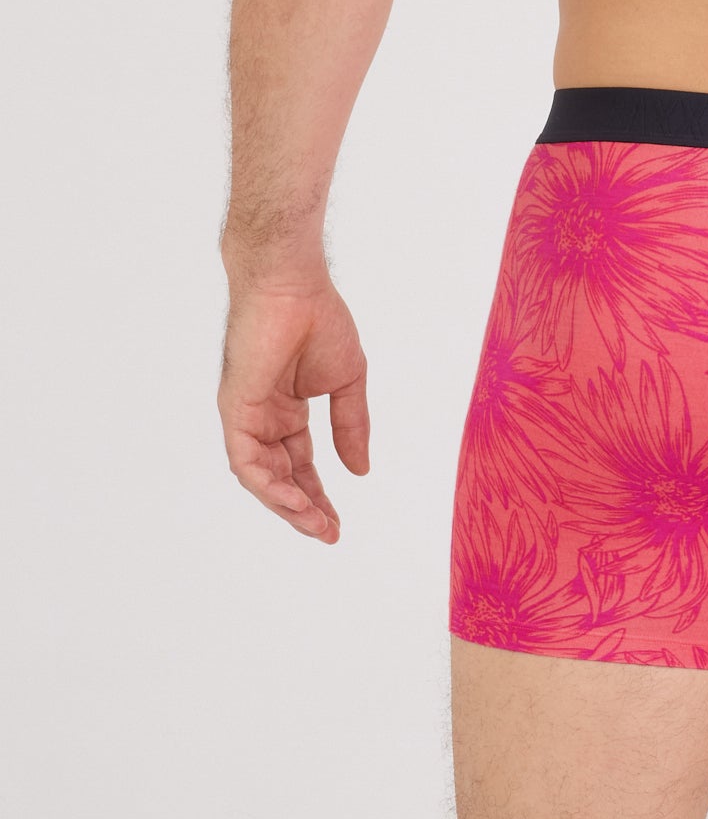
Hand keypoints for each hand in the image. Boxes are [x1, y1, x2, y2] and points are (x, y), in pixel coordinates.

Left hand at [218, 268, 369, 542]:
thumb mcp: (347, 382)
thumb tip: (360, 471)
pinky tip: (293, 500)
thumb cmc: (319, 320)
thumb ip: (351, 426)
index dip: (318, 494)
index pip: (300, 463)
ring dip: (287, 504)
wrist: (294, 286)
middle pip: (281, 476)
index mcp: (287, 410)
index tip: (338, 521)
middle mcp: (263, 418)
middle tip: (328, 532)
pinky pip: (246, 460)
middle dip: (303, 508)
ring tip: (316, 524)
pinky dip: (269, 484)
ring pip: (261, 476)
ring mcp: (246, 415)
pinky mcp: (235, 409)